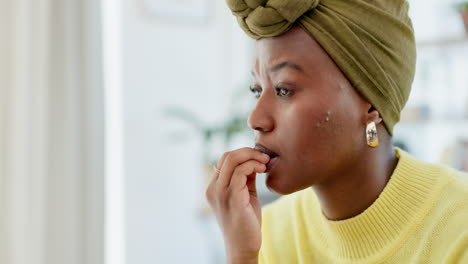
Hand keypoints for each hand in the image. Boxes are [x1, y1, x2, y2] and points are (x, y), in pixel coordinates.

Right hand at [205, 147, 269, 261]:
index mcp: (214, 187)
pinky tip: (262, 170)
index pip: (225, 159)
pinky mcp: (232, 199)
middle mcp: (214, 188)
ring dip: (252, 157)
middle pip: (227, 156)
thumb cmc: (246, 223)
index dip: (243, 153)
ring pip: (232, 160)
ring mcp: (221, 193)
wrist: (243, 248)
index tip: (260, 157)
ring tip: (265, 163)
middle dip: (248, 151)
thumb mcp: (245, 195)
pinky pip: (239, 173)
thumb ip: (246, 178)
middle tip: (264, 156)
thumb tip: (254, 160)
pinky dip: (253, 166)